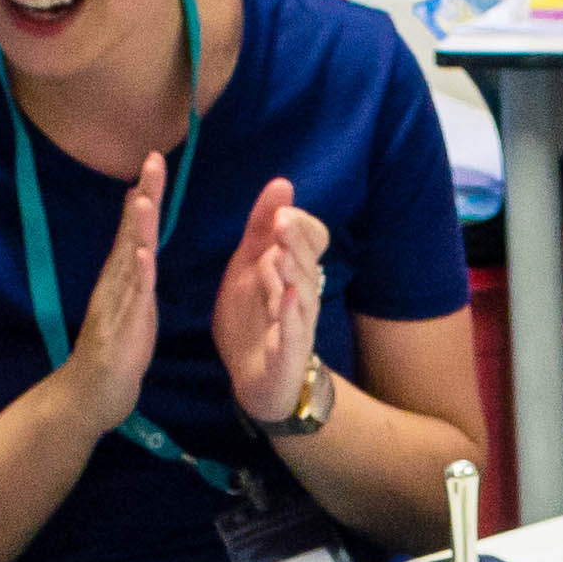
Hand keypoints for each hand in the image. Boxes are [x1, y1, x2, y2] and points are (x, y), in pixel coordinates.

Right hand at [54, 155, 168, 435]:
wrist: (92, 395)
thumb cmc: (118, 351)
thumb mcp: (133, 305)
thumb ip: (136, 274)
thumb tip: (141, 243)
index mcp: (123, 278)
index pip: (135, 228)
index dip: (145, 194)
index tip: (155, 159)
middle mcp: (116, 283)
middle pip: (132, 232)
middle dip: (144, 196)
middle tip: (153, 159)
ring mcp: (116, 304)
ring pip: (129, 259)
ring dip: (137, 227)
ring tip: (144, 195)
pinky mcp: (121, 328)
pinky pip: (131, 299)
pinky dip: (137, 275)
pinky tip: (142, 253)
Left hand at [213, 177, 331, 425]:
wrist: (253, 379)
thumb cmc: (253, 318)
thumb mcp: (248, 266)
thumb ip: (261, 227)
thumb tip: (282, 182)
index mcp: (294, 270)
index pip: (314, 239)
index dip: (301, 226)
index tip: (281, 214)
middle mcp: (303, 293)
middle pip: (307, 262)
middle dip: (295, 243)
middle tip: (281, 224)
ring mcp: (299, 322)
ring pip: (301, 294)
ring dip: (291, 274)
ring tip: (281, 257)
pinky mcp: (289, 351)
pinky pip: (293, 331)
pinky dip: (289, 315)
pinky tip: (284, 300)